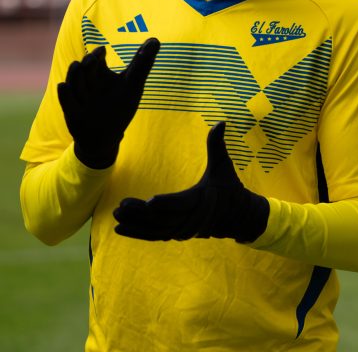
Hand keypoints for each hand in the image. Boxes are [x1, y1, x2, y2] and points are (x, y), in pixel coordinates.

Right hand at [58, 38, 159, 168]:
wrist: (105, 136)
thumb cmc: (119, 106)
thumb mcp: (133, 85)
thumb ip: (142, 63)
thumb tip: (155, 39)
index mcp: (100, 74)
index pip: (97, 60)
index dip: (98, 54)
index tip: (103, 50)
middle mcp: (87, 83)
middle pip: (84, 69)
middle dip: (87, 63)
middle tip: (92, 59)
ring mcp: (79, 98)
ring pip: (72, 82)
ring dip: (74, 74)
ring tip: (78, 65)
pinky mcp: (72, 113)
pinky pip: (65, 102)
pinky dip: (64, 94)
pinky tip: (64, 86)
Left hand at [113, 122, 269, 242]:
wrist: (240, 217)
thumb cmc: (229, 188)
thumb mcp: (224, 165)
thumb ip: (217, 144)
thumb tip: (221, 121)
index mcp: (202, 200)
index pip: (182, 203)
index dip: (166, 203)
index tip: (150, 201)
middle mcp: (192, 218)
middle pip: (163, 218)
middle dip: (141, 214)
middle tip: (120, 206)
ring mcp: (184, 229)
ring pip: (156, 229)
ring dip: (136, 225)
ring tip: (116, 216)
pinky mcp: (177, 234)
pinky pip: (155, 236)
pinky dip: (138, 234)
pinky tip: (120, 229)